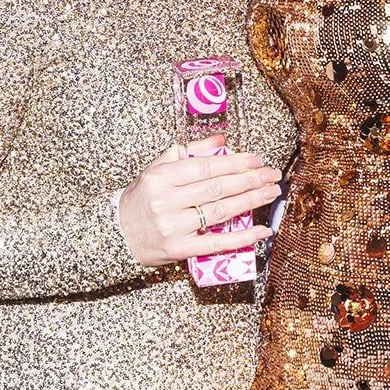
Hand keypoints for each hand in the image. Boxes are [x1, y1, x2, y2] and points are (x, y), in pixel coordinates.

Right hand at [118, 135, 281, 267]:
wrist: (116, 234)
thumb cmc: (141, 199)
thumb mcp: (157, 169)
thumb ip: (189, 153)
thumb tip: (221, 141)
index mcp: (161, 178)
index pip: (205, 167)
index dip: (234, 163)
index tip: (256, 160)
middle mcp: (167, 201)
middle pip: (217, 188)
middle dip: (250, 180)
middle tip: (272, 175)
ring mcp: (174, 227)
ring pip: (220, 212)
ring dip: (251, 201)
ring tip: (271, 193)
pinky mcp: (179, 249)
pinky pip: (217, 242)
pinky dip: (242, 237)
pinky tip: (261, 230)